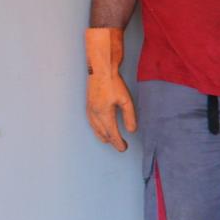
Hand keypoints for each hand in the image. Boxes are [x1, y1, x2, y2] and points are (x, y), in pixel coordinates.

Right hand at [85, 27, 136, 150]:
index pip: (112, 134)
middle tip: (120, 146)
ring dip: (103, 136)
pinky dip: (96, 129)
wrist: (100, 70)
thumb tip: (131, 131)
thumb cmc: (113, 84)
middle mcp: (94, 115)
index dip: (118, 142)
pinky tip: (99, 129)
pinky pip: (91, 123)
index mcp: (104, 114)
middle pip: (102, 134)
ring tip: (110, 141)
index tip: (124, 148)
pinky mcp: (88, 105)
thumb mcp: (125, 101)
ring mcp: (89, 110)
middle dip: (112, 141)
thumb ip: (129, 116)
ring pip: (95, 129)